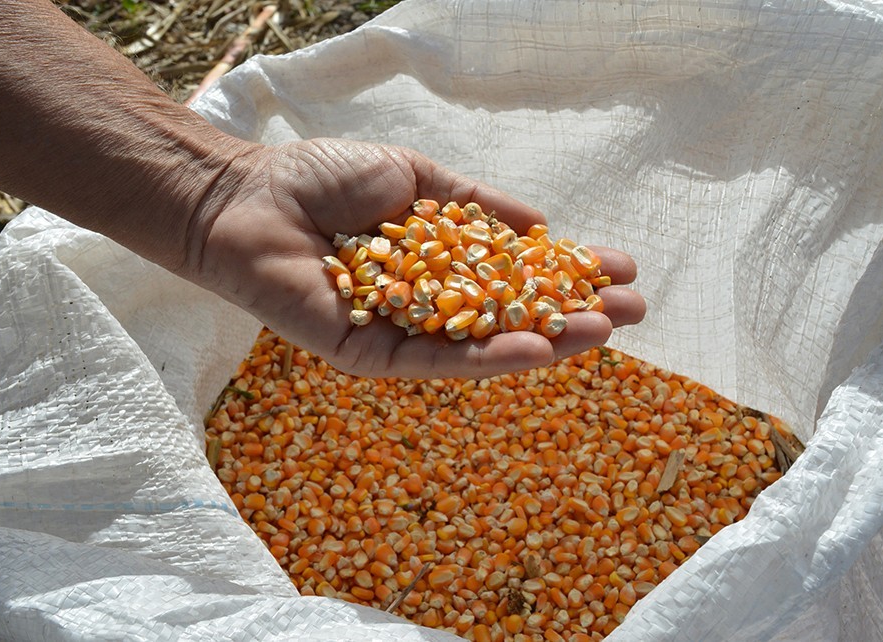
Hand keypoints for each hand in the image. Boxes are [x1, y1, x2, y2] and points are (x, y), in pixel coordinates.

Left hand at [189, 138, 645, 378]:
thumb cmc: (326, 178)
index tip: (620, 267)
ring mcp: (400, 332)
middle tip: (632, 312)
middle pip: (509, 316)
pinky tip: (536, 348)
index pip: (515, 273)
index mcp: (439, 262)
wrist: (250, 196)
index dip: (566, 271)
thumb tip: (538, 222)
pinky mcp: (369, 354)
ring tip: (603, 332)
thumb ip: (476, 204)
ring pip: (481, 345)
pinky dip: (486, 357)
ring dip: (545, 341)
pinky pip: (434, 359)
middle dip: (570, 312)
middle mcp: (426, 303)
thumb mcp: (419, 178)